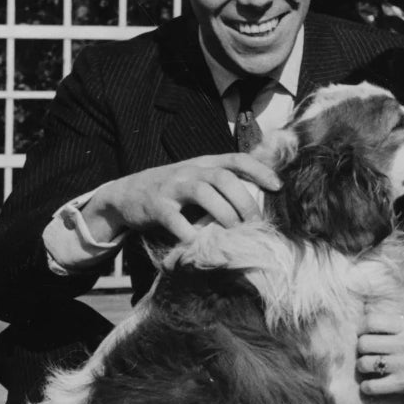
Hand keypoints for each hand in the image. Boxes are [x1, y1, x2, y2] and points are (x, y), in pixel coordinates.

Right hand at [83, 154, 281, 244]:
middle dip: (244, 201)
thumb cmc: (170, 191)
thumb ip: (220, 187)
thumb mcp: (195, 180)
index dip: (259, 170)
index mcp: (203, 163)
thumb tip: (257, 204)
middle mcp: (189, 171)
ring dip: (224, 215)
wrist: (125, 194)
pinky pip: (177, 220)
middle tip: (256, 223)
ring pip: (204, 193)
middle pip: (224, 178)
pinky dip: (192, 234)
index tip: (278, 186)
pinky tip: (202, 244)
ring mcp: (172, 187)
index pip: (236, 159)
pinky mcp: (156, 206)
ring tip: (235, 233)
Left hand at [356, 308, 403, 403]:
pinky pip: (372, 386)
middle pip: (363, 343)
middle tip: (367, 354)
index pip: (371, 321)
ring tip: (370, 370)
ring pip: (364, 364)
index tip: (363, 335)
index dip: (361, 329)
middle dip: (360, 350)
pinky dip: (367, 387)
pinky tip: (373, 385)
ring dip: (362, 368)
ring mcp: (403, 364)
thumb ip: (399, 324)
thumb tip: (369, 315)